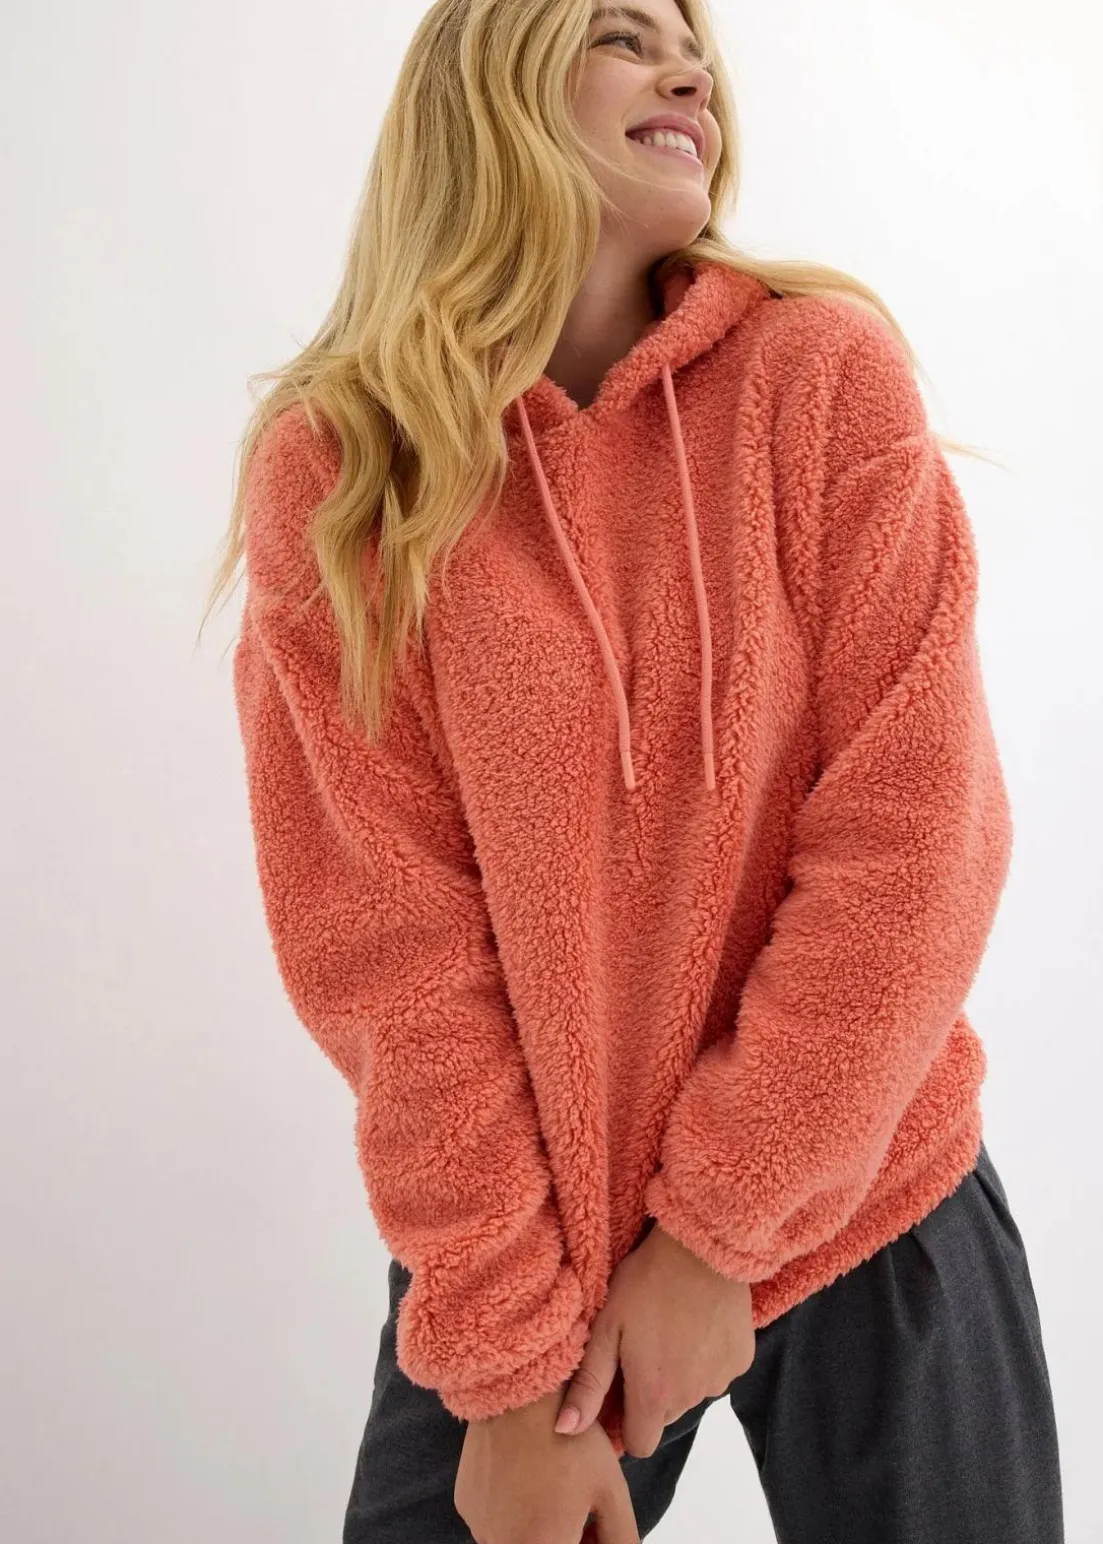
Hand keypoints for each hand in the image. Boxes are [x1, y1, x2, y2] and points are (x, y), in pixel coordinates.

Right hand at [455, 1381, 638, 1543]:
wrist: (520, 1391)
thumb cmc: (571, 1439)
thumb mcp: (612, 1491)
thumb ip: (622, 1539)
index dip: (587, 1543)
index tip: (593, 1526)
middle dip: (564, 1538)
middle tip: (577, 1508)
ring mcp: (479, 1525)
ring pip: (516, 1539)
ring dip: (536, 1528)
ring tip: (549, 1484)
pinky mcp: (465, 1504)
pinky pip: (493, 1521)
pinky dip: (512, 1509)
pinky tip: (524, 1475)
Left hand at [554, 1222, 755, 1458]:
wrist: (703, 1248)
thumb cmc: (646, 1284)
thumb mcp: (607, 1328)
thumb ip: (588, 1384)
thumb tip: (565, 1431)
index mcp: (655, 1395)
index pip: (640, 1444)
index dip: (624, 1425)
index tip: (617, 1395)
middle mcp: (692, 1397)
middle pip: (664, 1416)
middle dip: (650, 1394)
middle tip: (639, 1349)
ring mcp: (722, 1379)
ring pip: (691, 1393)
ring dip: (678, 1375)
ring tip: (668, 1331)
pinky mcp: (743, 1359)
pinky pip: (716, 1371)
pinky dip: (705, 1358)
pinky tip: (695, 1324)